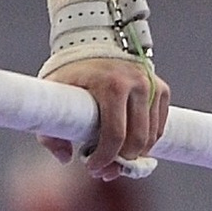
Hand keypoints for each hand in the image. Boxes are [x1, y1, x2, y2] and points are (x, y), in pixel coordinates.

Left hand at [41, 42, 167, 180]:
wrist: (92, 41)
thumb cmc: (70, 71)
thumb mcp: (53, 96)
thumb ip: (50, 130)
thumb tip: (66, 158)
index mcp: (110, 85)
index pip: (115, 135)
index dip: (105, 159)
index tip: (93, 167)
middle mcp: (136, 83)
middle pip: (137, 140)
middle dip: (121, 161)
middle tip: (104, 169)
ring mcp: (151, 84)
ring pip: (151, 136)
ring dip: (135, 155)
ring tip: (115, 157)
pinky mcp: (161, 88)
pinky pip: (159, 126)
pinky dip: (147, 140)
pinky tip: (128, 143)